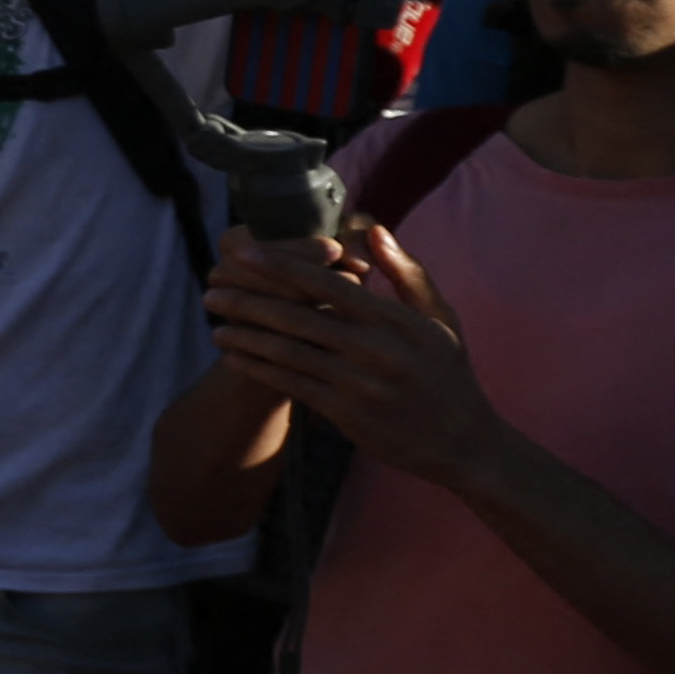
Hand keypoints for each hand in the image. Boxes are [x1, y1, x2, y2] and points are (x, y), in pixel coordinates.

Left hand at [201, 218, 501, 482]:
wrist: (462, 442)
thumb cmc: (447, 373)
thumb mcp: (439, 318)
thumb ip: (406, 273)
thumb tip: (373, 230)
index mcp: (396, 319)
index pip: (329, 284)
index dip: (282, 267)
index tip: (244, 253)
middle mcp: (376, 349)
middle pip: (299, 316)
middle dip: (249, 302)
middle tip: (211, 290)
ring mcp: (359, 383)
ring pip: (289, 353)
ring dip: (245, 338)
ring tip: (214, 327)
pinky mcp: (347, 413)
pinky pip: (292, 386)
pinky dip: (259, 370)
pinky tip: (235, 359)